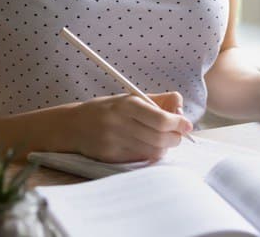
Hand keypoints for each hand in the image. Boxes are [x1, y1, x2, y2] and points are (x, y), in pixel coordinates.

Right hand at [69, 91, 193, 162]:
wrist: (73, 126)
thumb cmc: (107, 110)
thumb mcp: (129, 98)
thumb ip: (157, 101)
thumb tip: (181, 110)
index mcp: (127, 104)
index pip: (161, 119)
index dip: (179, 123)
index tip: (187, 125)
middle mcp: (120, 123)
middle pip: (160, 138)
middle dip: (175, 138)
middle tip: (177, 135)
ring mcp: (115, 142)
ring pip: (153, 151)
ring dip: (165, 148)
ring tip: (163, 141)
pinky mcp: (111, 157)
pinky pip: (141, 160)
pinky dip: (150, 155)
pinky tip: (148, 148)